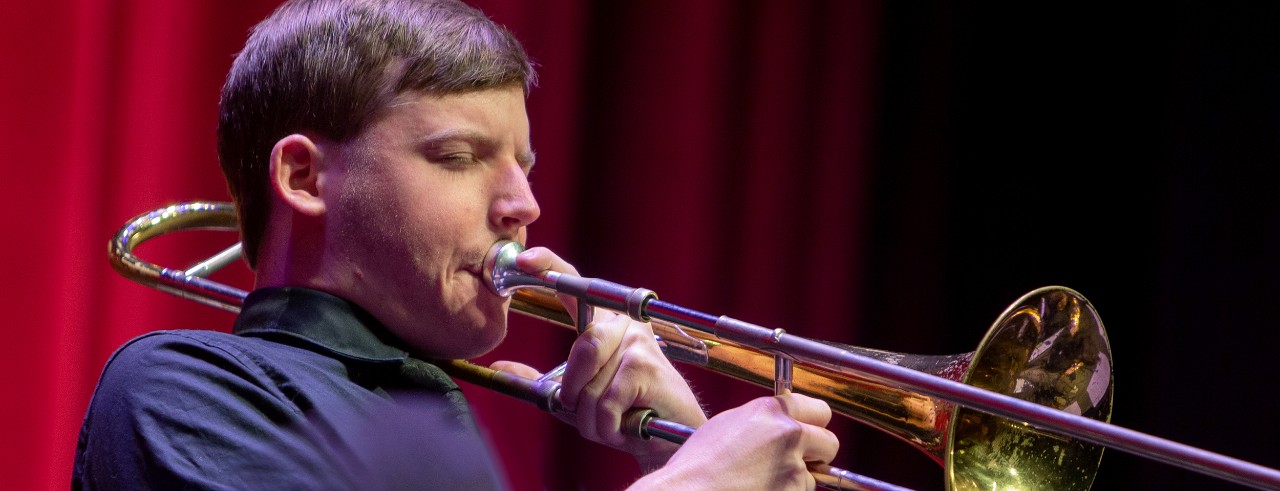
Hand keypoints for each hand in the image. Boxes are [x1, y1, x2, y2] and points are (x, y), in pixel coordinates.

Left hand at [491, 247, 707, 469]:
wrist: (671, 437)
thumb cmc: (624, 413)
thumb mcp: (577, 396)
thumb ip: (540, 380)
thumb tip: (499, 367)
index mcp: (605, 324)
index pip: (576, 286)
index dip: (550, 268)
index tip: (525, 260)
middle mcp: (624, 325)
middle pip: (582, 347)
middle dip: (575, 391)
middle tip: (587, 411)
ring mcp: (638, 343)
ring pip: (591, 383)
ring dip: (591, 416)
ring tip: (610, 423)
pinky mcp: (647, 367)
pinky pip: (607, 402)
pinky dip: (607, 425)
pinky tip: (623, 427)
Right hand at [630, 394, 838, 490]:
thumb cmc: (698, 466)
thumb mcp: (728, 424)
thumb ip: (762, 419)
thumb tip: (781, 421)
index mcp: (770, 411)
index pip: (817, 410)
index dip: (814, 424)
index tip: (811, 431)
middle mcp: (788, 434)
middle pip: (829, 441)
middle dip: (818, 453)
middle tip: (800, 461)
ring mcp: (794, 466)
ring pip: (816, 474)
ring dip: (799, 479)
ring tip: (763, 481)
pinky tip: (761, 490)